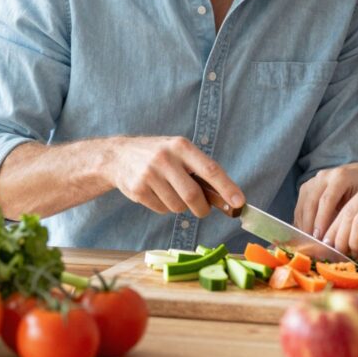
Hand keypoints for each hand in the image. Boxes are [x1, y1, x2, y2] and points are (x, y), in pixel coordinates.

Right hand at [103, 136, 243, 216]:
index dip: (226, 188)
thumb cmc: (159, 155)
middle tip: (203, 210)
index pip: (210, 169)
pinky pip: (162, 210)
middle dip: (202, 208)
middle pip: (193, 195)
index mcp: (181, 146)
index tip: (239, 202)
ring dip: (180, 207)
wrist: (118, 155)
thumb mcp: (178, 151)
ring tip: (171, 192)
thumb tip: (227, 197)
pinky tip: (156, 193)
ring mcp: (149, 174)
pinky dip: (165, 207)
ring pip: (177, 206)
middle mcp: (165, 158)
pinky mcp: (137, 190)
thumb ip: (199, 169)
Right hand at [294, 163, 357, 239]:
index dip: (322, 220)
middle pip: (311, 202)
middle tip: (313, 245)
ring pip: (303, 205)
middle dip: (310, 225)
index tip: (320, 239)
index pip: (327, 200)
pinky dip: (301, 223)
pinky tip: (307, 237)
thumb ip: (355, 217)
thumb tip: (345, 241)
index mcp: (341, 176)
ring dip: (304, 226)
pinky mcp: (307, 188)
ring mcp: (313, 181)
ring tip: (310, 244)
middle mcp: (324, 176)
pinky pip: (300, 207)